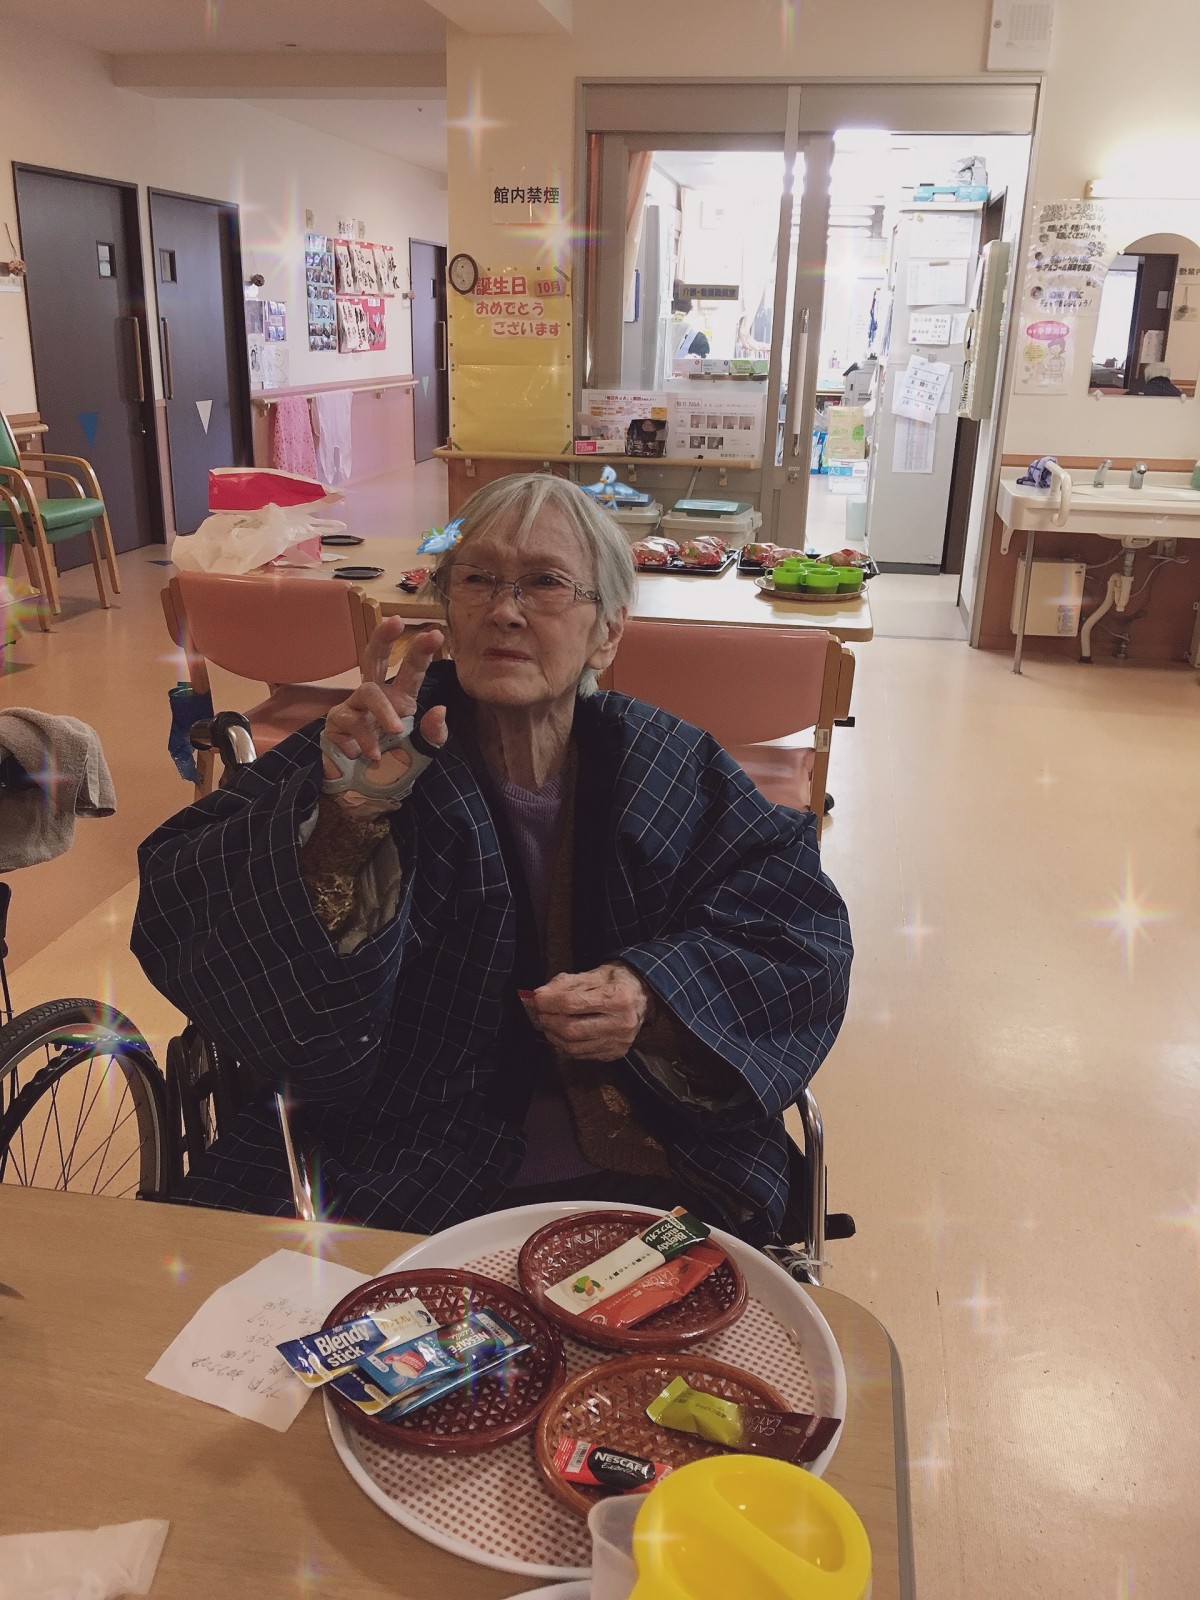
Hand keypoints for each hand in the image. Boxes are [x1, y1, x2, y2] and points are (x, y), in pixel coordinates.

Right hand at [321, 621, 447, 812]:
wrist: (365, 794)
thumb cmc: (394, 766)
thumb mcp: (422, 753)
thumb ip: (434, 734)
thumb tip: (439, 709)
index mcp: (400, 699)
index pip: (412, 671)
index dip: (422, 651)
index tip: (436, 633)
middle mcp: (376, 697)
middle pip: (374, 659)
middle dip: (382, 639)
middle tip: (393, 622)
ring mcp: (353, 708)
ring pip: (367, 692)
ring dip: (383, 712)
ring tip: (396, 733)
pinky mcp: (335, 724)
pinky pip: (349, 721)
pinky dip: (363, 740)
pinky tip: (369, 755)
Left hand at [532, 963, 652, 1061]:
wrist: (643, 996)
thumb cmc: (616, 982)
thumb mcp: (593, 974)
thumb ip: (565, 983)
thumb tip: (539, 995)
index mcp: (618, 997)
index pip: (572, 1004)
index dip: (548, 1002)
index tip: (536, 998)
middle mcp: (622, 1023)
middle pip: (571, 1029)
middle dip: (548, 1020)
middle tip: (540, 1012)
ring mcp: (619, 1042)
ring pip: (573, 1046)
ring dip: (554, 1035)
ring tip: (549, 1022)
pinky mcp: (615, 1053)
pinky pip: (581, 1055)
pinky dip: (566, 1045)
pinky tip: (563, 1034)